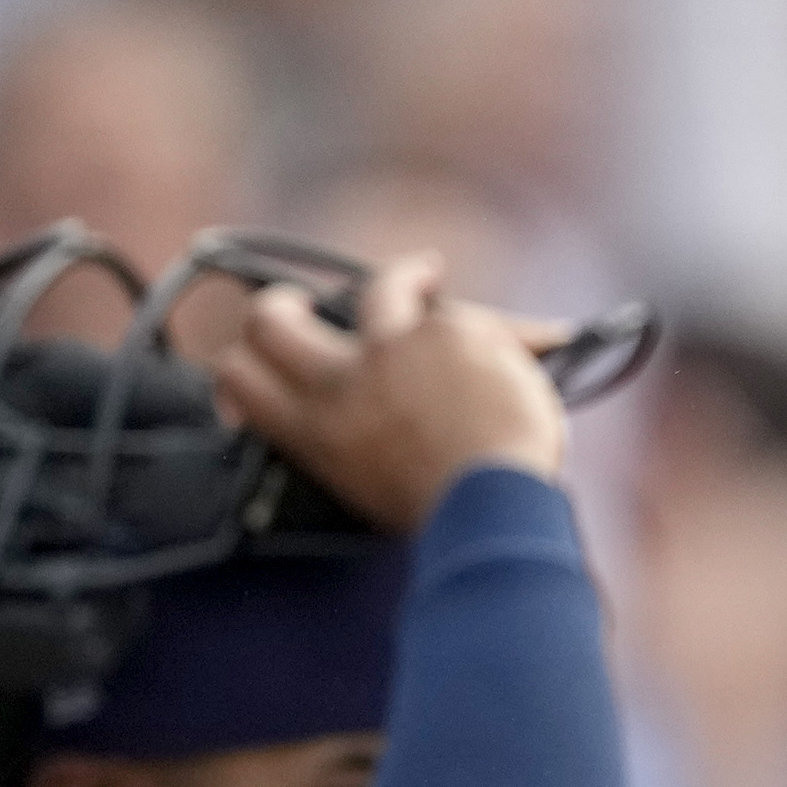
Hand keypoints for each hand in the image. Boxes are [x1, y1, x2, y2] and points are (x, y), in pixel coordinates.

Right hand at [210, 252, 569, 531]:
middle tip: (303, 303)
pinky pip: (471, 318)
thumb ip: (358, 440)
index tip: (261, 357)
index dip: (241, 360)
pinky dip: (510, 332)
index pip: (238, 378)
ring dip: (404, 275)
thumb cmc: (444, 513)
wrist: (491, 507)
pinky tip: (547, 337)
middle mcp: (338, 384)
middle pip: (270, 319)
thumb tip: (367, 411)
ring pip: (378, 287)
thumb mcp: (374, 485)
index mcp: (315, 434)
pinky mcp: (439, 330)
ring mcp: (387, 351)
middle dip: (279, 303)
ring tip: (426, 273)